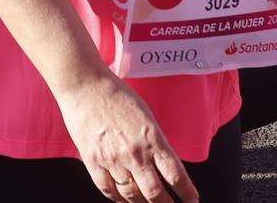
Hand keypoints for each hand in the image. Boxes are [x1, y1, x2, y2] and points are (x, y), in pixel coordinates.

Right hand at [56, 72, 197, 202]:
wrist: (84, 85)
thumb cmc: (116, 94)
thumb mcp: (146, 116)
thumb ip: (155, 142)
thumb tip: (163, 166)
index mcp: (153, 139)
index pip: (176, 176)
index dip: (187, 194)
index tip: (192, 200)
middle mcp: (135, 153)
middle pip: (156, 194)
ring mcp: (113, 160)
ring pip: (133, 196)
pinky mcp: (93, 162)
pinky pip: (108, 190)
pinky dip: (118, 199)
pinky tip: (124, 199)